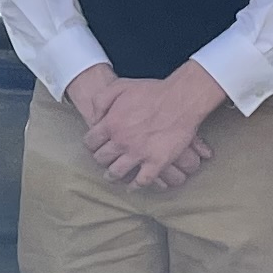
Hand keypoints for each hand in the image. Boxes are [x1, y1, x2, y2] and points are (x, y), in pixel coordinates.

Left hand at [72, 63, 220, 189]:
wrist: (181, 99)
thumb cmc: (152, 91)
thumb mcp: (119, 86)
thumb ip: (101, 100)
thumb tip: (94, 118)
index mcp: (111, 124)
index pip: (91, 142)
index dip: (91, 145)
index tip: (95, 146)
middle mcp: (121, 141)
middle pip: (101, 159)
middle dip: (101, 160)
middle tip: (104, 160)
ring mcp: (139, 154)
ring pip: (117, 173)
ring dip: (112, 176)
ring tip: (112, 177)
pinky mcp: (157, 163)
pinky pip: (141, 181)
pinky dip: (135, 186)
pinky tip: (132, 186)